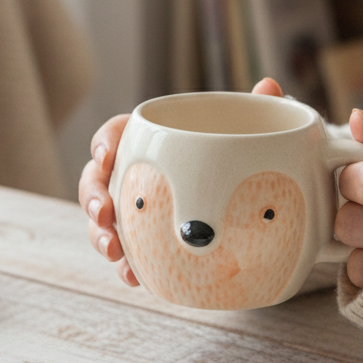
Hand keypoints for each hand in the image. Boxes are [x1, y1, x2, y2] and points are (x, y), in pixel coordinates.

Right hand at [78, 78, 284, 285]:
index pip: (114, 135)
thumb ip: (260, 111)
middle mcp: (134, 175)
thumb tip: (269, 85)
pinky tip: (135, 278)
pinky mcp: (145, 243)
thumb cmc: (240, 157)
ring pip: (102, 221)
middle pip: (95, 181)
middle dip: (93, 197)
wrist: (253, 202)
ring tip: (114, 252)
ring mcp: (135, 211)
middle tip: (105, 214)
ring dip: (100, 236)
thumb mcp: (253, 133)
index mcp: (149, 142)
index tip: (106, 157)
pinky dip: (126, 267)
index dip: (103, 144)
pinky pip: (127, 256)